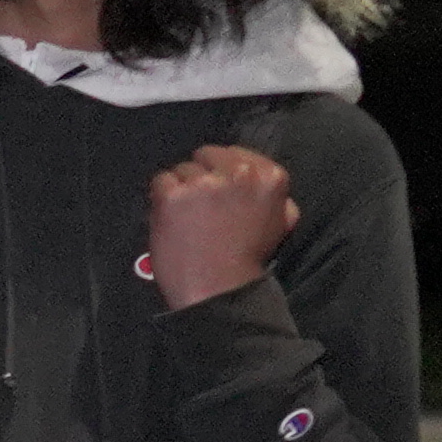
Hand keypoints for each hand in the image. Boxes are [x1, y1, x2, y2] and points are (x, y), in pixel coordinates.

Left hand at [144, 142, 299, 307]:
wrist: (220, 289)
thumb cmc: (249, 260)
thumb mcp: (281, 223)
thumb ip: (276, 196)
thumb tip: (264, 180)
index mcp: (269, 176)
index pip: (235, 152)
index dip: (222, 172)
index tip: (219, 192)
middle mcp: (238, 172)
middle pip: (206, 155)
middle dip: (202, 175)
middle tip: (202, 206)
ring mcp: (203, 182)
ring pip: (182, 169)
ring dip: (181, 189)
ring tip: (188, 218)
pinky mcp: (172, 195)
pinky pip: (160, 182)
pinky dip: (160, 199)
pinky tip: (172, 220)